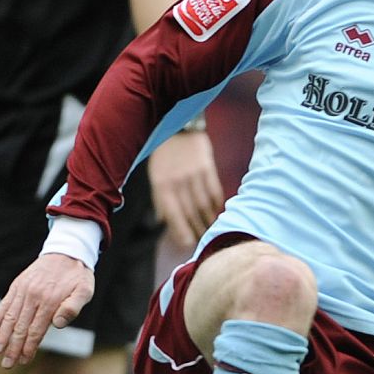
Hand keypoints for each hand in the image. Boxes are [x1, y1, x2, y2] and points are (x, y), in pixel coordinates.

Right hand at [0, 254, 94, 367]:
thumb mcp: (84, 290)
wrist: (66, 251)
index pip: (36, 329)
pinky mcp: (18, 285)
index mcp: (50, 300)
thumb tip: (57, 324)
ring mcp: (23, 290)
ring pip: (10, 316)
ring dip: (2, 335)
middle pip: (20, 326)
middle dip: (13, 347)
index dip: (29, 347)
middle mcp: (33, 296)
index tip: (23, 361)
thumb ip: (73, 307)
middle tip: (6, 365)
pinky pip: (5, 302)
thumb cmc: (78, 276)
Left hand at [147, 130, 222, 248]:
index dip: (180, 231)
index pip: (172, 214)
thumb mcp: (155, 177)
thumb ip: (160, 199)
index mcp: (162, 185)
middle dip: (196, 229)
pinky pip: (214, 192)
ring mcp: (193, 174)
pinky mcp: (207, 167)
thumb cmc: (165, 157)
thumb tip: (162, 222)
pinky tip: (217, 212)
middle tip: (201, 241)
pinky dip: (217, 205)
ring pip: (204, 205)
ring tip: (211, 230)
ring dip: (208, 220)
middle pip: (190, 212)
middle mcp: (178, 181)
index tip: (187, 244)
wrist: (179, 129)